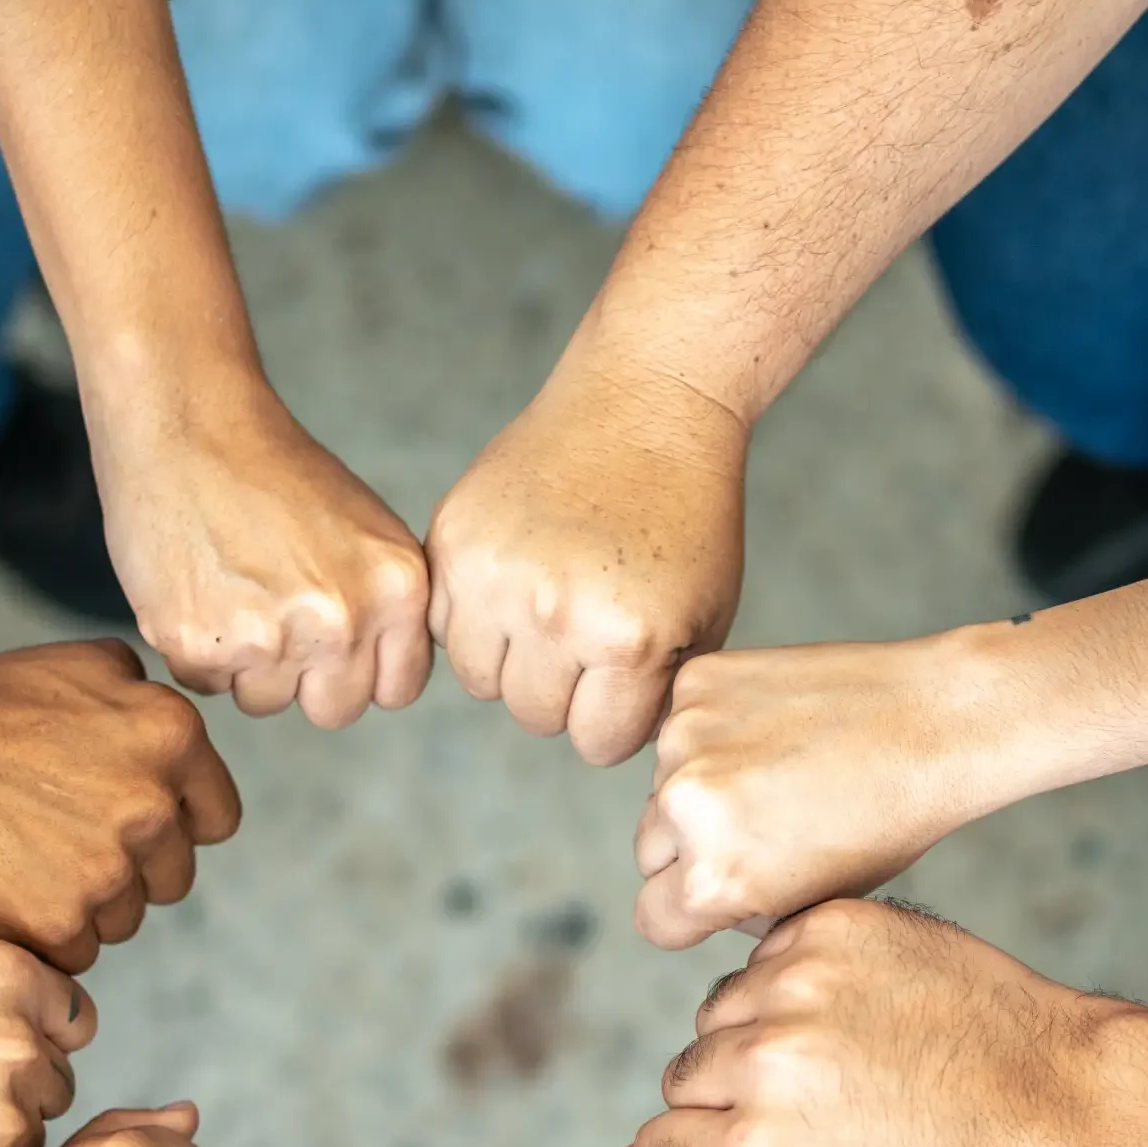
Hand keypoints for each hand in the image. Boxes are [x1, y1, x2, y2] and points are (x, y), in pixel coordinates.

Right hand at [0, 637, 239, 973]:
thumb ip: (153, 702)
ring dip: (87, 905)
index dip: (174, 824)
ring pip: (125, 920)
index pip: (217, 820)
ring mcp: (105, 868)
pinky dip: (45, 935)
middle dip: (130, 867)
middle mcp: (152, 805)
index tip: (128, 820)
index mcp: (174, 738)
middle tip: (64, 839)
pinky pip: (78, 955)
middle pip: (173, 878)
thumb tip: (185, 743)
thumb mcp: (92, 665)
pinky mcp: (54, 921)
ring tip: (29, 859)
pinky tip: (8, 889)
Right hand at [0, 933, 93, 1146]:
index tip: (0, 1047)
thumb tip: (46, 1007)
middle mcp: (18, 1047)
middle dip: (17, 1088)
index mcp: (11, 980)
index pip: (76, 1022)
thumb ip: (0, 981)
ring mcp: (0, 1120)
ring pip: (30, 1137)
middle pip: (58, 1083)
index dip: (42, 1036)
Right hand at [90, 378, 430, 729]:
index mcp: (397, 588)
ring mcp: (269, 639)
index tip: (335, 643)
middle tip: (277, 619)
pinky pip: (208, 685)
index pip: (398, 690)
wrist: (187, 423)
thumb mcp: (367, 529)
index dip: (363, 669)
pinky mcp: (200, 646)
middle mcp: (341, 621)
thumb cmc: (275, 469)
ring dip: (248, 666)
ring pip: (266, 702)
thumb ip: (387, 605)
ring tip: (233, 593)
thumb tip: (387, 676)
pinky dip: (199, 650)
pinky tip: (198, 591)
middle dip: (308, 680)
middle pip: (335, 710)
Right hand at [427, 356, 746, 764]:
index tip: (629, 675)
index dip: (616, 715)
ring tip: (551, 608)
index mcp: (626, 640)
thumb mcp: (702, 616)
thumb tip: (601, 741)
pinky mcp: (451, 537)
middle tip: (590, 636)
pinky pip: (445, 624)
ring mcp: (494, 574)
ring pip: (481, 679)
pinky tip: (518, 577)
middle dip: (565, 690)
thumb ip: (655, 692)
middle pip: (534, 716)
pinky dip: (476, 615)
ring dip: (514, 659)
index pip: (596, 742)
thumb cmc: (688, 516)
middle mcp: (553, 613)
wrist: (645, 403)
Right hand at [624, 900, 1113, 1146]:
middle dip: (726, 1103)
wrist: (1041, 1093)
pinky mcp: (829, 929)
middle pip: (680, 1079)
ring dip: (754, 1039)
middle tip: (805, 1116)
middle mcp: (764, 1061)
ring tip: (829, 1066)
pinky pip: (764, 958)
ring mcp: (797, 985)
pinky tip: (850, 1019)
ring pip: (717, 1014)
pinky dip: (792, 986)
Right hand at [636, 631, 1022, 945]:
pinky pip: (680, 721)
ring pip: (663, 782)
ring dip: (700, 783)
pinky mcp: (696, 684)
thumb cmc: (889, 818)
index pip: (655, 918)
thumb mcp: (813, 899)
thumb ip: (739, 906)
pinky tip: (774, 728)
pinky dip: (715, 728)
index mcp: (714, 879)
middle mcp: (684, 808)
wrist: (934, 720)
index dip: (691, 912)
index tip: (726, 890)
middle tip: (761, 824)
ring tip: (778, 769)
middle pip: (649, 851)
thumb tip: (694, 899)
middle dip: (690, 846)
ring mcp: (685, 738)